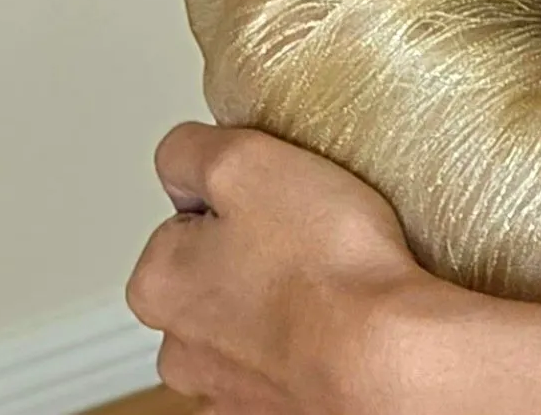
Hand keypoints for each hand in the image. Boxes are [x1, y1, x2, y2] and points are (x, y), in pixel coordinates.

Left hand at [127, 123, 425, 413]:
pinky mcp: (274, 410)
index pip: (185, 215)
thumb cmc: (322, 263)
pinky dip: (307, 342)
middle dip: (253, 252)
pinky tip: (337, 320)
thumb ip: (190, 150)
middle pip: (213, 272)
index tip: (273, 199)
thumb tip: (181, 158)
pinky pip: (285, 361)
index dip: (236, 196)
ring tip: (328, 277)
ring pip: (249, 321)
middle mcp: (180, 348)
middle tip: (304, 233)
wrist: (383, 354)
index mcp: (157, 285)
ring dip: (280, 301)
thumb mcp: (245, 161)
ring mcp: (227, 389)